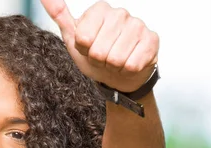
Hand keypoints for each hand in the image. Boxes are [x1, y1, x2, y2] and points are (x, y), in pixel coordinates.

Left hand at [40, 0, 158, 92]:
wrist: (118, 75)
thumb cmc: (95, 55)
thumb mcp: (73, 37)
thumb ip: (59, 15)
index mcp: (100, 9)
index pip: (83, 38)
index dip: (85, 50)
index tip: (89, 48)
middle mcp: (120, 13)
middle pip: (99, 50)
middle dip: (99, 60)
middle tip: (103, 58)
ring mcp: (138, 25)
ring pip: (116, 59)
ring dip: (113, 67)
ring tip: (115, 62)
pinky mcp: (152, 40)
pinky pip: (132, 64)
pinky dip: (127, 70)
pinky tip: (128, 64)